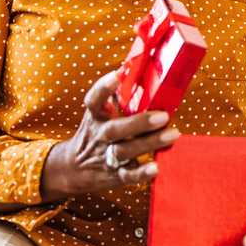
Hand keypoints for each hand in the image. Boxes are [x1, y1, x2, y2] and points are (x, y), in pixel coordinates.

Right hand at [40, 70, 178, 199]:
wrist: (72, 168)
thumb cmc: (95, 134)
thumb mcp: (99, 114)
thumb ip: (116, 97)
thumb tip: (138, 70)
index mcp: (95, 116)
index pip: (95, 100)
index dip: (104, 87)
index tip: (120, 74)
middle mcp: (99, 135)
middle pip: (115, 130)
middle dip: (140, 123)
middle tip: (164, 116)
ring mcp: (105, 156)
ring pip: (125, 151)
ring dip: (149, 143)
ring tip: (173, 135)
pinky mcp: (113, 175)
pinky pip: (127, 175)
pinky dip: (141, 173)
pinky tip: (156, 167)